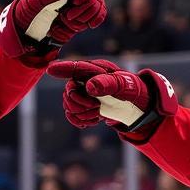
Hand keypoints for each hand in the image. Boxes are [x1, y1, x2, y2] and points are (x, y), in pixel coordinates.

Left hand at [0, 0, 105, 57]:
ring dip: (91, 13)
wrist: (29, 33)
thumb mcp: (33, 4)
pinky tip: (90, 25)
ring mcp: (78, 3)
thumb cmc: (28, 16)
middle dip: (86, 4)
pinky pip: (98, 12)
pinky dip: (97, 18)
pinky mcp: (82, 15)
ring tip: (73, 22)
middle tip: (68, 17)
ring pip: (97, 1)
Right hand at [47, 58, 177, 129]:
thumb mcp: (124, 86)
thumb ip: (108, 84)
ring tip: (98, 113)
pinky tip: (93, 120)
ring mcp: (84, 94)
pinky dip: (81, 121)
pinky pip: (72, 116)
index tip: (50, 70)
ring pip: (69, 106)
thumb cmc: (133, 90)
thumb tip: (90, 86)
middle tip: (96, 107)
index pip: (75, 68)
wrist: (138, 105)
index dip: (62, 69)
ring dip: (82, 114)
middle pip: (68, 93)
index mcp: (95, 71)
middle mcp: (86, 80)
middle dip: (79, 104)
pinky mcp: (85, 107)